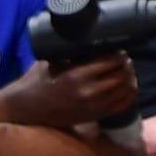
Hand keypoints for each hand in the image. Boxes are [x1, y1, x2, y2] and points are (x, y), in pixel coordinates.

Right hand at [6, 52, 136, 129]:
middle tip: (123, 59)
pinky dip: (129, 95)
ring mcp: (93, 107)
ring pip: (125, 90)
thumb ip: (73, 52)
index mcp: (77, 75)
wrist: (26, 109)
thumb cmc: (37, 81)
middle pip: (122, 74)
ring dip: (129, 77)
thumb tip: (92, 38)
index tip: (118, 49)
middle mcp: (88, 92)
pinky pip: (122, 106)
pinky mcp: (94, 117)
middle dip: (125, 64)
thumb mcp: (52, 61)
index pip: (111, 61)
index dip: (118, 53)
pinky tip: (128, 86)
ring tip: (126, 70)